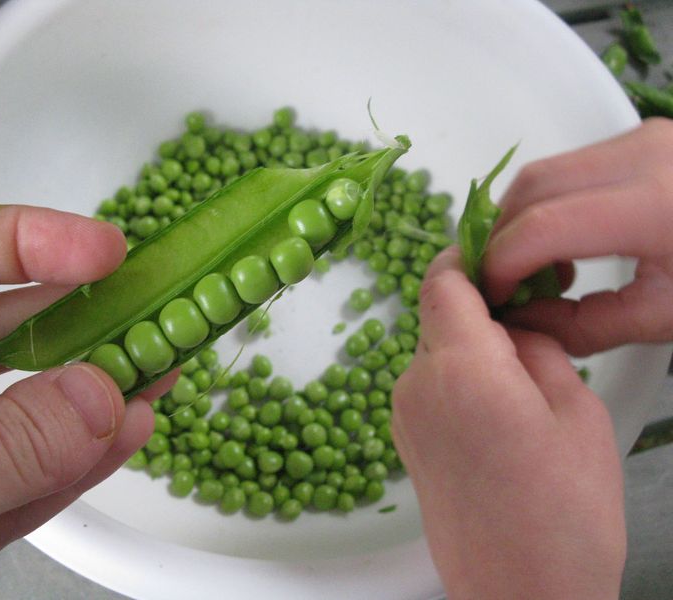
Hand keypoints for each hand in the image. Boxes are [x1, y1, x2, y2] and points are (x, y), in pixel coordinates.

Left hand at [0, 206, 175, 597]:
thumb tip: (99, 399)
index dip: (10, 241)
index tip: (95, 249)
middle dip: (65, 315)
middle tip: (140, 300)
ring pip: (7, 414)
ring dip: (88, 390)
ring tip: (153, 361)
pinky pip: (16, 486)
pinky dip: (75, 462)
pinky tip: (126, 430)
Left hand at [391, 248, 624, 599]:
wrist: (521, 594)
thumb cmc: (563, 515)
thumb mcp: (576, 413)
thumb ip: (538, 349)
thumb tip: (515, 326)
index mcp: (462, 367)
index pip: (442, 281)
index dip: (465, 258)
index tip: (492, 256)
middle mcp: (417, 384)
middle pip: (438, 316)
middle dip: (481, 313)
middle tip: (532, 335)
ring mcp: (404, 414)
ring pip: (435, 351)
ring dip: (471, 352)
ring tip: (522, 395)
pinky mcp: (404, 440)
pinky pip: (428, 386)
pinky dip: (457, 382)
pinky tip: (497, 419)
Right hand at [484, 117, 672, 355]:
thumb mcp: (665, 317)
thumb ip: (581, 326)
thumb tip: (519, 320)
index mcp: (657, 205)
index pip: (543, 227)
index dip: (502, 265)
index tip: (491, 298)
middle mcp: (644, 155)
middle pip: (531, 189)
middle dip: (500, 239)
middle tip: (498, 284)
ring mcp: (642, 138)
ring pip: (542, 171)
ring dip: (518, 219)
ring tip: (532, 268)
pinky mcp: (640, 138)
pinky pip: (566, 166)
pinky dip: (544, 204)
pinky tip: (561, 243)